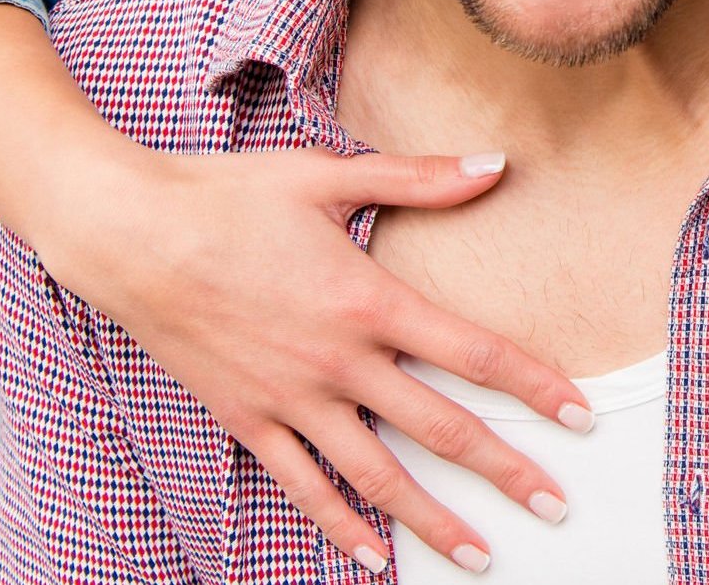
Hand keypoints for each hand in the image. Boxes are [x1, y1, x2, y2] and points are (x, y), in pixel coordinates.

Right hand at [41, 144, 589, 574]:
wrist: (127, 234)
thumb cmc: (227, 196)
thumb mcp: (326, 174)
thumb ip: (417, 178)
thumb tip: (497, 163)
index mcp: (367, 301)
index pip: (473, 353)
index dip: (534, 386)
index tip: (581, 416)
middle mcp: (337, 362)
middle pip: (439, 429)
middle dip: (505, 470)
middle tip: (557, 505)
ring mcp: (291, 399)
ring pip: (376, 476)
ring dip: (433, 520)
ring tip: (483, 555)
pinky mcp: (247, 419)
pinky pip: (302, 486)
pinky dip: (339, 526)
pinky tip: (374, 560)